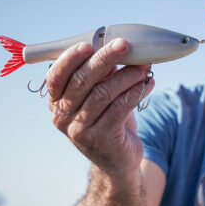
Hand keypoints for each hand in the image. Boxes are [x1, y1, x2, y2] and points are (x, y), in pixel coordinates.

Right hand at [45, 38, 153, 176]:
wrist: (118, 161)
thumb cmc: (108, 121)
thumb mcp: (99, 97)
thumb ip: (100, 76)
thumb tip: (115, 47)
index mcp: (57, 103)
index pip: (56, 77)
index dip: (71, 59)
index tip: (89, 44)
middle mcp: (63, 117)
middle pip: (82, 81)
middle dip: (105, 59)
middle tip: (124, 45)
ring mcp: (80, 130)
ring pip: (103, 93)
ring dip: (127, 75)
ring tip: (144, 65)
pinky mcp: (102, 139)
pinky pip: (120, 108)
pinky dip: (135, 92)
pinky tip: (147, 83)